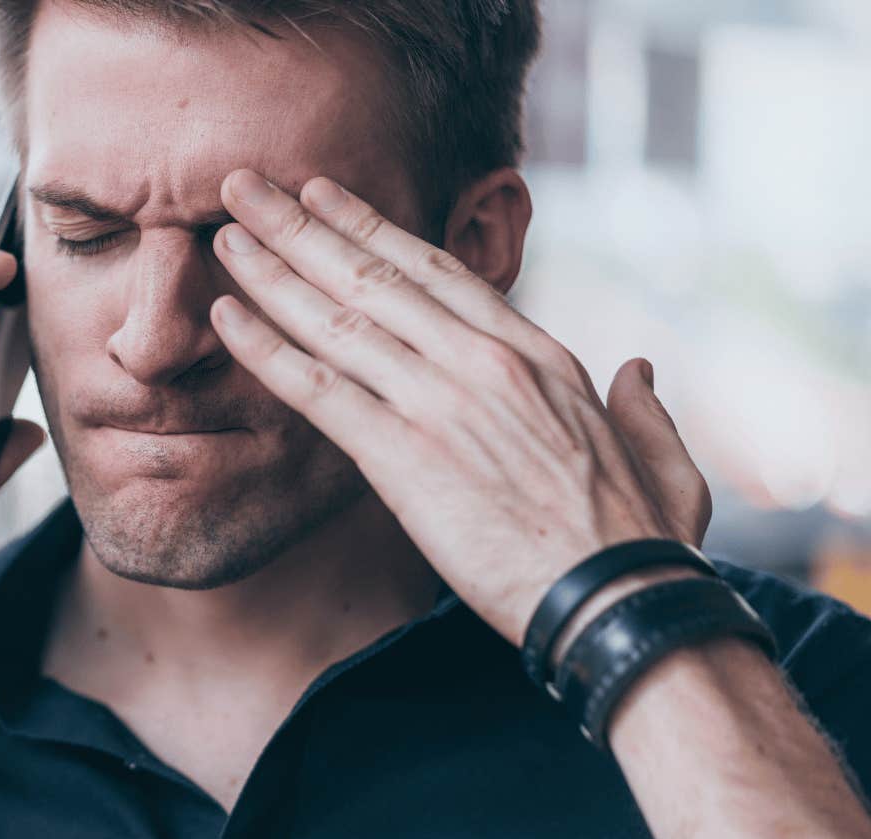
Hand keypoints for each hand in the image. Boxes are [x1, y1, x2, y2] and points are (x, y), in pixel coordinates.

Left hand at [206, 168, 711, 647]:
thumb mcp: (664, 459)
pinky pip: (318, 390)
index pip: (437, 272)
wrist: (620, 602)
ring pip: (338, 319)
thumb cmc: (644, 544)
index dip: (371, 228)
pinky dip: (266, 348)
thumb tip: (641, 369)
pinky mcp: (403, 458)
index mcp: (538, 355)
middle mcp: (483, 362)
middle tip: (245, 186)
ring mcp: (440, 404)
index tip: (323, 195)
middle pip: (373, 276)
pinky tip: (226, 315)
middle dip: (300, 225)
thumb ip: (644, 408)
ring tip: (224, 231)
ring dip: (272, 270)